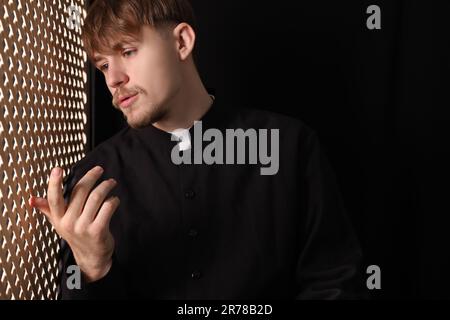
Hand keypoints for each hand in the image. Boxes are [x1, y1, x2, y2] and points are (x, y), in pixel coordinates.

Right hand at [29, 166, 119, 281]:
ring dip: (105, 186)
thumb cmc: (77, 235)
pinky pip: (107, 208)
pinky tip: (114, 199)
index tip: (57, 169)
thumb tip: (32, 199)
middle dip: (91, 177)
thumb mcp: (59, 223)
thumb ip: (47, 209)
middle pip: (80, 191)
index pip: (54, 198)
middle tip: (99, 170)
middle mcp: (69, 223)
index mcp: (58, 218)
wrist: (91, 257)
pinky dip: (113, 200)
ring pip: (96, 197)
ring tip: (111, 183)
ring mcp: (84, 227)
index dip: (54, 183)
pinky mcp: (98, 231)